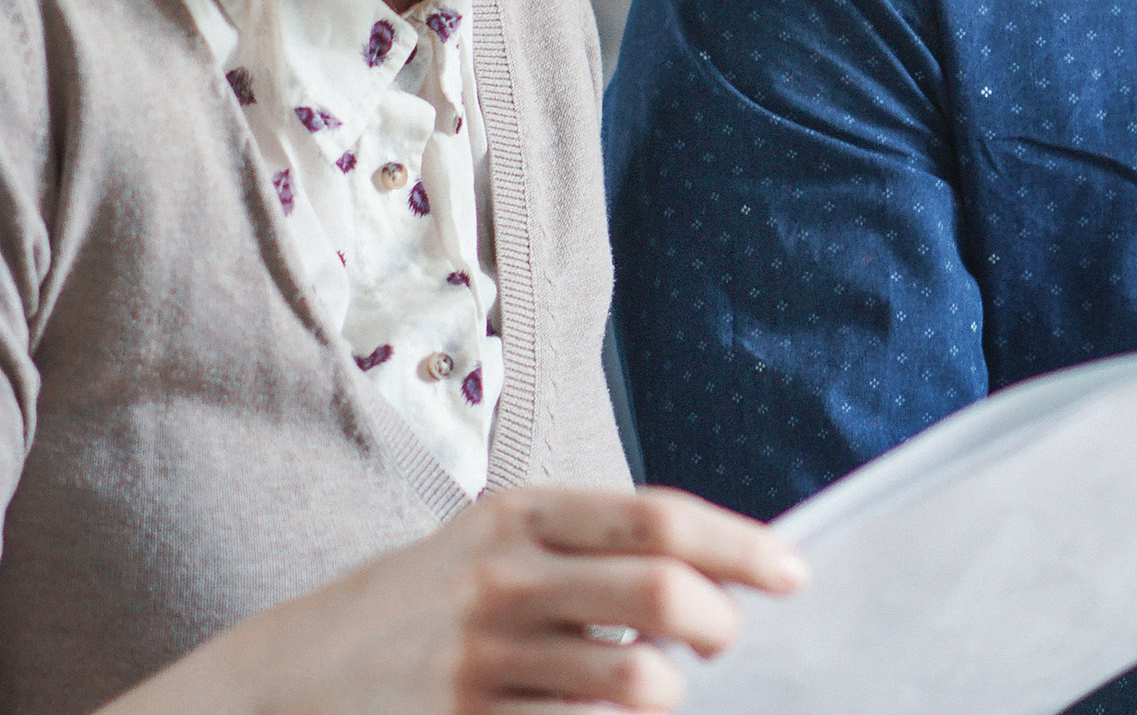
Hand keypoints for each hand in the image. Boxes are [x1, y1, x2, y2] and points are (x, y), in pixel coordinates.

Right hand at [109, 486, 805, 714]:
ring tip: (656, 690)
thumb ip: (584, 549)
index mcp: (518, 515)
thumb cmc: (408, 613)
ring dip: (670, 693)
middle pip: (663, 594)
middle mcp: (503, 577)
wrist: (272, 688)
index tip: (793, 572)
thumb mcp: (484, 549)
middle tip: (724, 642)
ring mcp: (482, 659)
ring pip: (635, 680)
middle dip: (720, 624)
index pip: (661, 518)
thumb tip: (712, 568)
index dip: (742, 546)